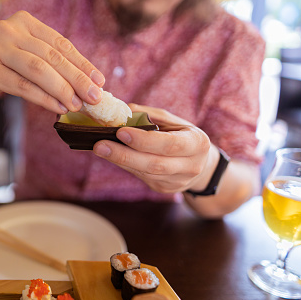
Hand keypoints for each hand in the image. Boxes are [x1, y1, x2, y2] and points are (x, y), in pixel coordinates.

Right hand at [0, 10, 105, 113]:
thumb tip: (83, 84)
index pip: (60, 43)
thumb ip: (46, 63)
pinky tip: (57, 108)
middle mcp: (9, 31)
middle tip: (95, 97)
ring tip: (77, 105)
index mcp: (23, 23)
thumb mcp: (20, 55)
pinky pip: (23, 86)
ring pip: (39, 70)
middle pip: (52, 57)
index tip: (100, 81)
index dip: (82, 63)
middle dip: (78, 78)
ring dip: (62, 90)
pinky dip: (43, 99)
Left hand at [93, 104, 215, 193]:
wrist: (200, 163)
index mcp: (197, 143)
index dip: (144, 140)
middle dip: (125, 155)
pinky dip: (125, 165)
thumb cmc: (182, 134)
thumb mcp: (173, 121)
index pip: (170, 144)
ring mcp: (177, 182)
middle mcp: (191, 166)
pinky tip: (111, 155)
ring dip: (120, 161)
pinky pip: (141, 177)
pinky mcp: (164, 189)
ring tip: (100, 148)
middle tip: (100, 145)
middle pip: (154, 164)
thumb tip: (121, 111)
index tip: (121, 132)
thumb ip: (149, 115)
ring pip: (145, 173)